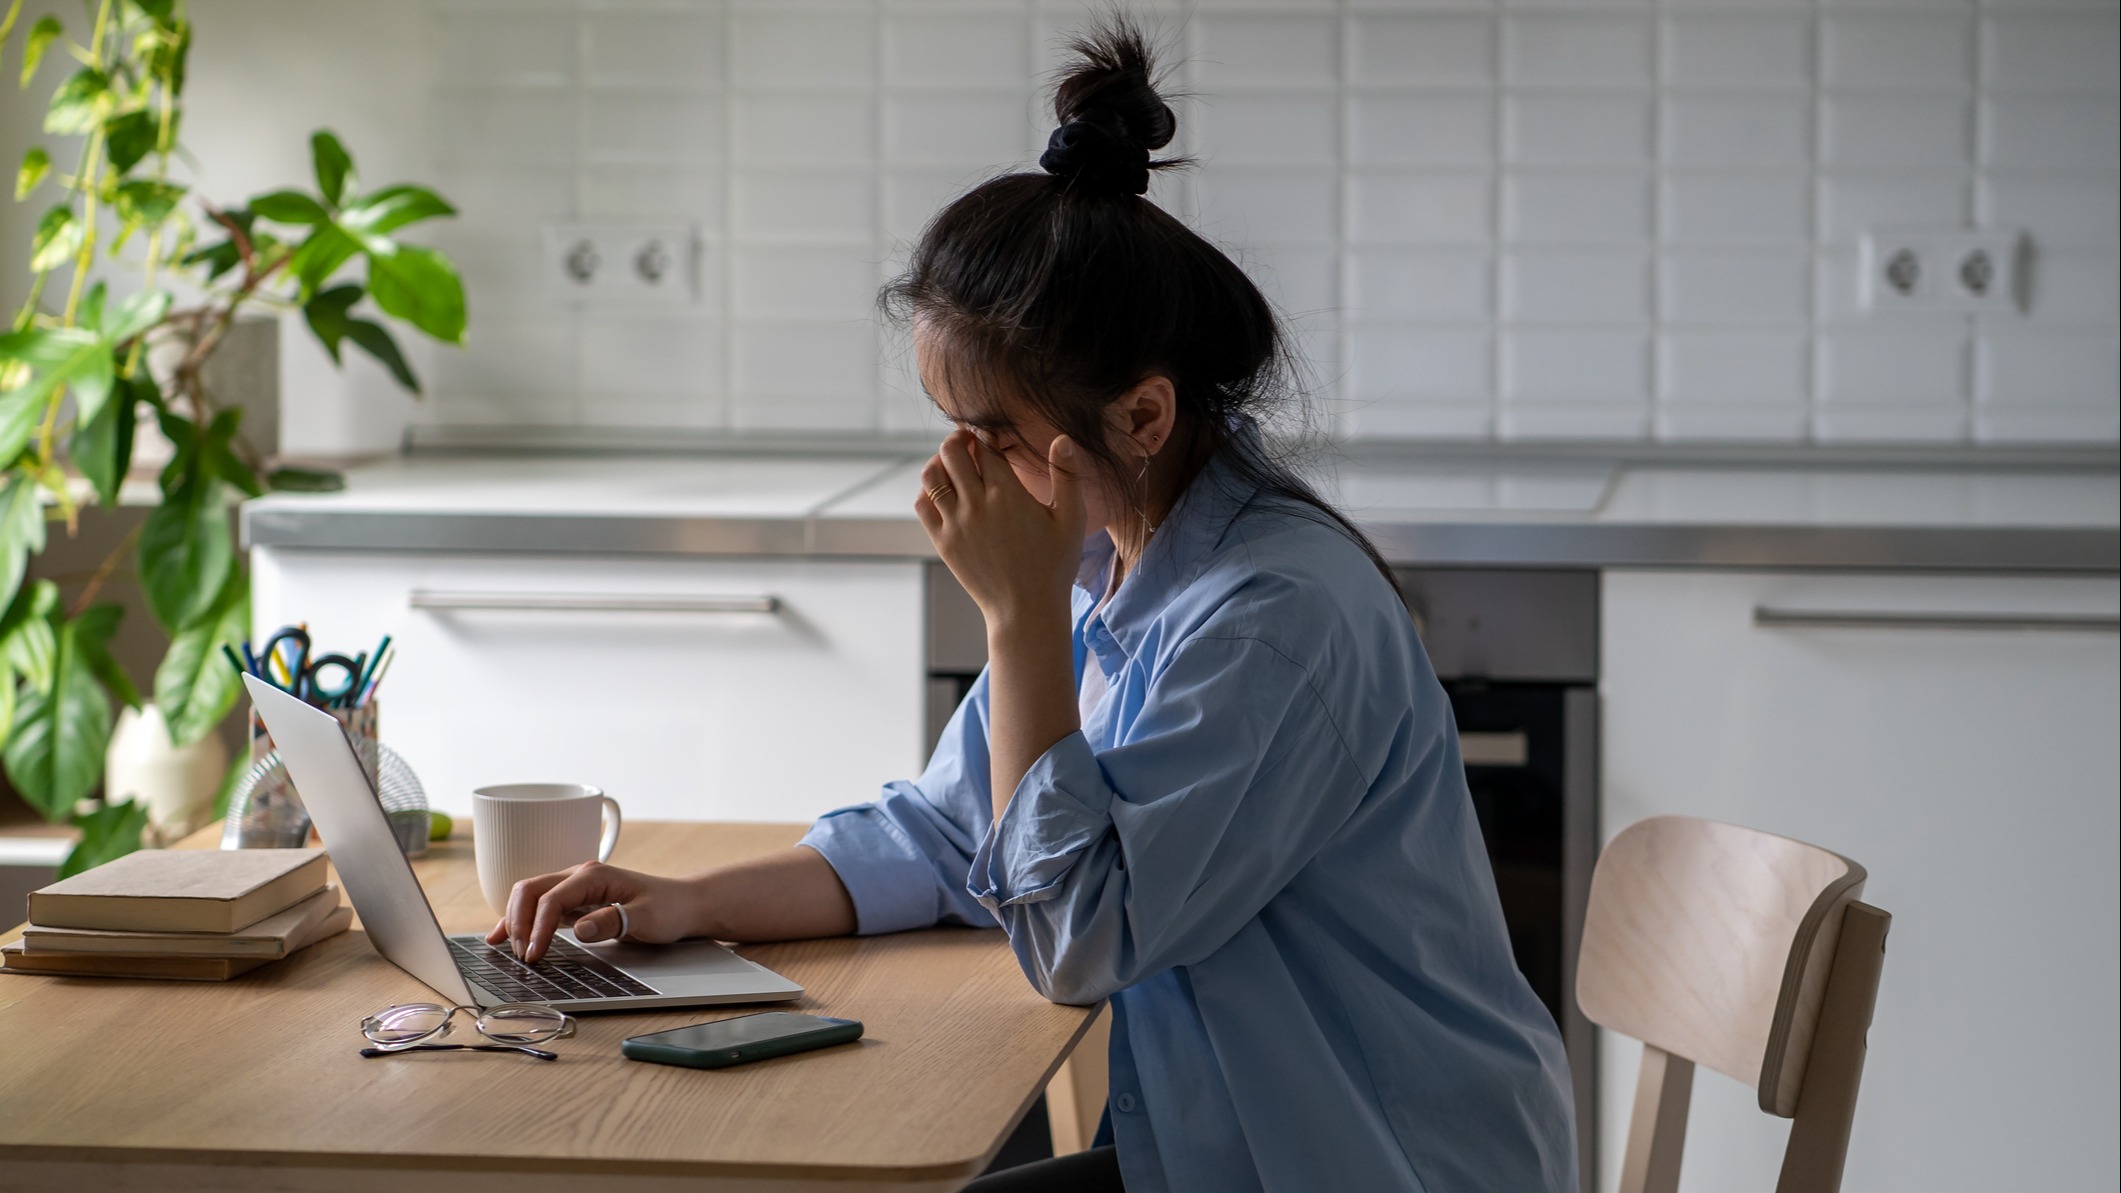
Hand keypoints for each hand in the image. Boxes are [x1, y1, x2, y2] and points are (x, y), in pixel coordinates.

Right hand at [484, 861, 695, 963]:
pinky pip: (539, 907)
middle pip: (531, 890)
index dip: (538, 928)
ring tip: (508, 950)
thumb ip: (613, 921)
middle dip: (519, 922)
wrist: (685, 904)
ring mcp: (576, 887)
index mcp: (594, 876)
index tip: (534, 955)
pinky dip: (519, 920)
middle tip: (522, 956)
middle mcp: (580, 876)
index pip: (552, 898)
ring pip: (530, 896)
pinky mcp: (576, 902)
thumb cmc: (669, 909)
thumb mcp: (646, 918)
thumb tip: (579, 928)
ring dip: (515, 920)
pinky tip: (501, 936)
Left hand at [914, 429, 1086, 627]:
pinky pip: (922, 505)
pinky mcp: (943, 542)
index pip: (984, 446)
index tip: (992, 437)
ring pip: (931, 475)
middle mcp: (976, 504)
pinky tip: (944, 493)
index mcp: (1007, 493)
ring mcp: (955, 524)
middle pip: (952, 452)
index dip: (986, 434)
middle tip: (970, 443)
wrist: (1026, 610)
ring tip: (954, 464)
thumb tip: (1062, 438)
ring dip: (939, 462)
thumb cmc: (1054, 565)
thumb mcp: (1072, 519)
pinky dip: (928, 491)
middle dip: (959, 440)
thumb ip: (1067, 475)